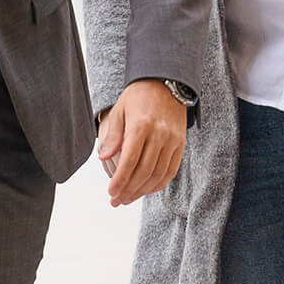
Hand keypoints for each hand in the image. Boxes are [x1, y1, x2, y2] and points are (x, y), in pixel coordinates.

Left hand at [94, 78, 188, 206]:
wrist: (166, 83)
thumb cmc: (138, 96)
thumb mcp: (120, 110)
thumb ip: (113, 135)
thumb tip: (103, 158)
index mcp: (141, 125)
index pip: (130, 160)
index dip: (120, 180)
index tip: (111, 192)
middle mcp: (159, 134)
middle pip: (144, 171)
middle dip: (129, 190)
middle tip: (117, 201)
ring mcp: (173, 140)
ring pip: (158, 174)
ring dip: (143, 190)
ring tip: (129, 198)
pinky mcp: (181, 144)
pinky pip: (171, 170)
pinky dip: (158, 184)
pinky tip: (146, 190)